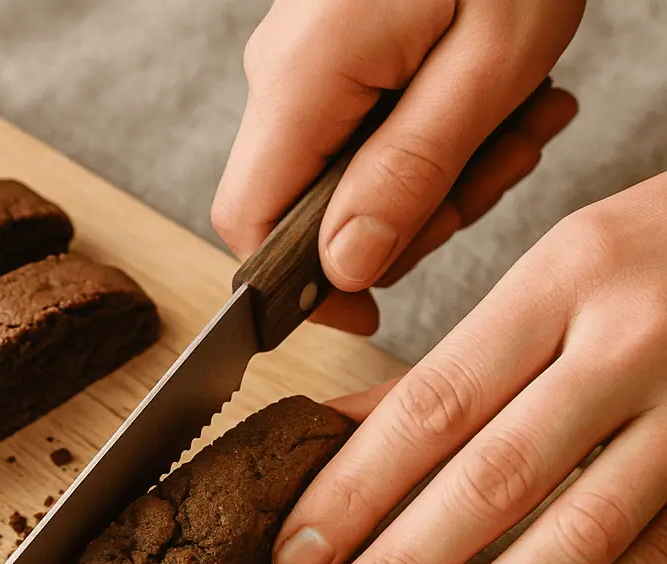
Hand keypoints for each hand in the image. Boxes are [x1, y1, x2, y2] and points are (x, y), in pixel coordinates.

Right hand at [213, 0, 582, 334]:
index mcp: (301, 79)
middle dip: (407, 219)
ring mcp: (305, 59)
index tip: (367, 311)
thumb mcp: (485, 65)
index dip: (300, 288)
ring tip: (516, 124)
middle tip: (493, 178)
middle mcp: (282, 73)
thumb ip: (407, 176)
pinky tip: (492, 101)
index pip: (250, 225)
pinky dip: (432, 132)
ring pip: (348, 173)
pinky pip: (366, 127)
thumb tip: (346, 267)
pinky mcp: (335, 49)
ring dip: (437, 173)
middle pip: (309, 208)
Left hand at [273, 174, 666, 563]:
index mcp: (565, 278)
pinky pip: (657, 560)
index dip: (355, 490)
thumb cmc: (660, 258)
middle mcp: (633, 343)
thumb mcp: (555, 275)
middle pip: (493, 479)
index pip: (433, 404)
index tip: (296, 558)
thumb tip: (339, 436)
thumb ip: (452, 366)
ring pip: (578, 535)